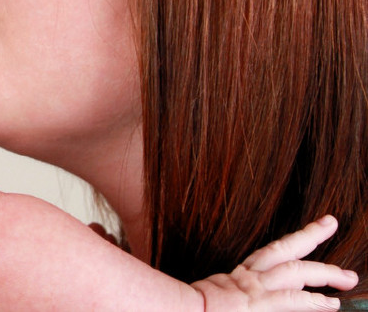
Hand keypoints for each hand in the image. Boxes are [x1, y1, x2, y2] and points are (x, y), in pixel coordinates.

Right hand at [192, 215, 357, 310]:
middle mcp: (248, 276)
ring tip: (348, 277)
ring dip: (324, 272)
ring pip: (294, 270)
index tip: (306, 236)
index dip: (290, 243)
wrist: (178, 309)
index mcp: (237, 275)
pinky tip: (330, 303)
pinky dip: (311, 300)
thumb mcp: (208, 296)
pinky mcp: (258, 304)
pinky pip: (289, 299)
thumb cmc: (187, 305)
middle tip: (330, 223)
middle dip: (310, 236)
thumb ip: (226, 291)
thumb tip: (232, 295)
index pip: (268, 254)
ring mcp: (255, 289)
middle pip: (284, 249)